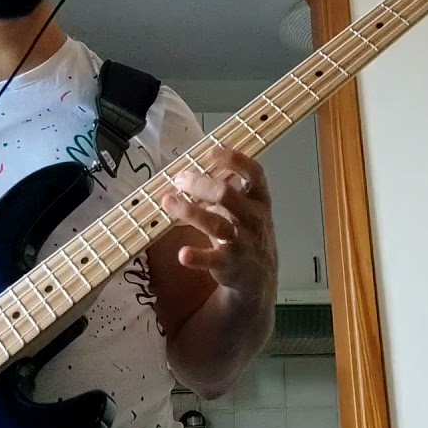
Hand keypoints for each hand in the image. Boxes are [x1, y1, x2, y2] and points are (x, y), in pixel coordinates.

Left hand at [164, 146, 277, 300]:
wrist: (258, 276)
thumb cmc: (245, 232)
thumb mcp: (243, 208)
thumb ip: (224, 189)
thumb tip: (193, 167)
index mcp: (258, 200)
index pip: (255, 174)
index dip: (236, 160)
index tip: (213, 151)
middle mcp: (253, 219)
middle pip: (227, 195)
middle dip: (200, 184)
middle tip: (179, 179)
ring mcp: (242, 242)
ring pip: (217, 224)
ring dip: (190, 212)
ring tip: (168, 201)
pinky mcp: (228, 263)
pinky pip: (212, 259)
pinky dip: (197, 257)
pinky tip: (183, 254)